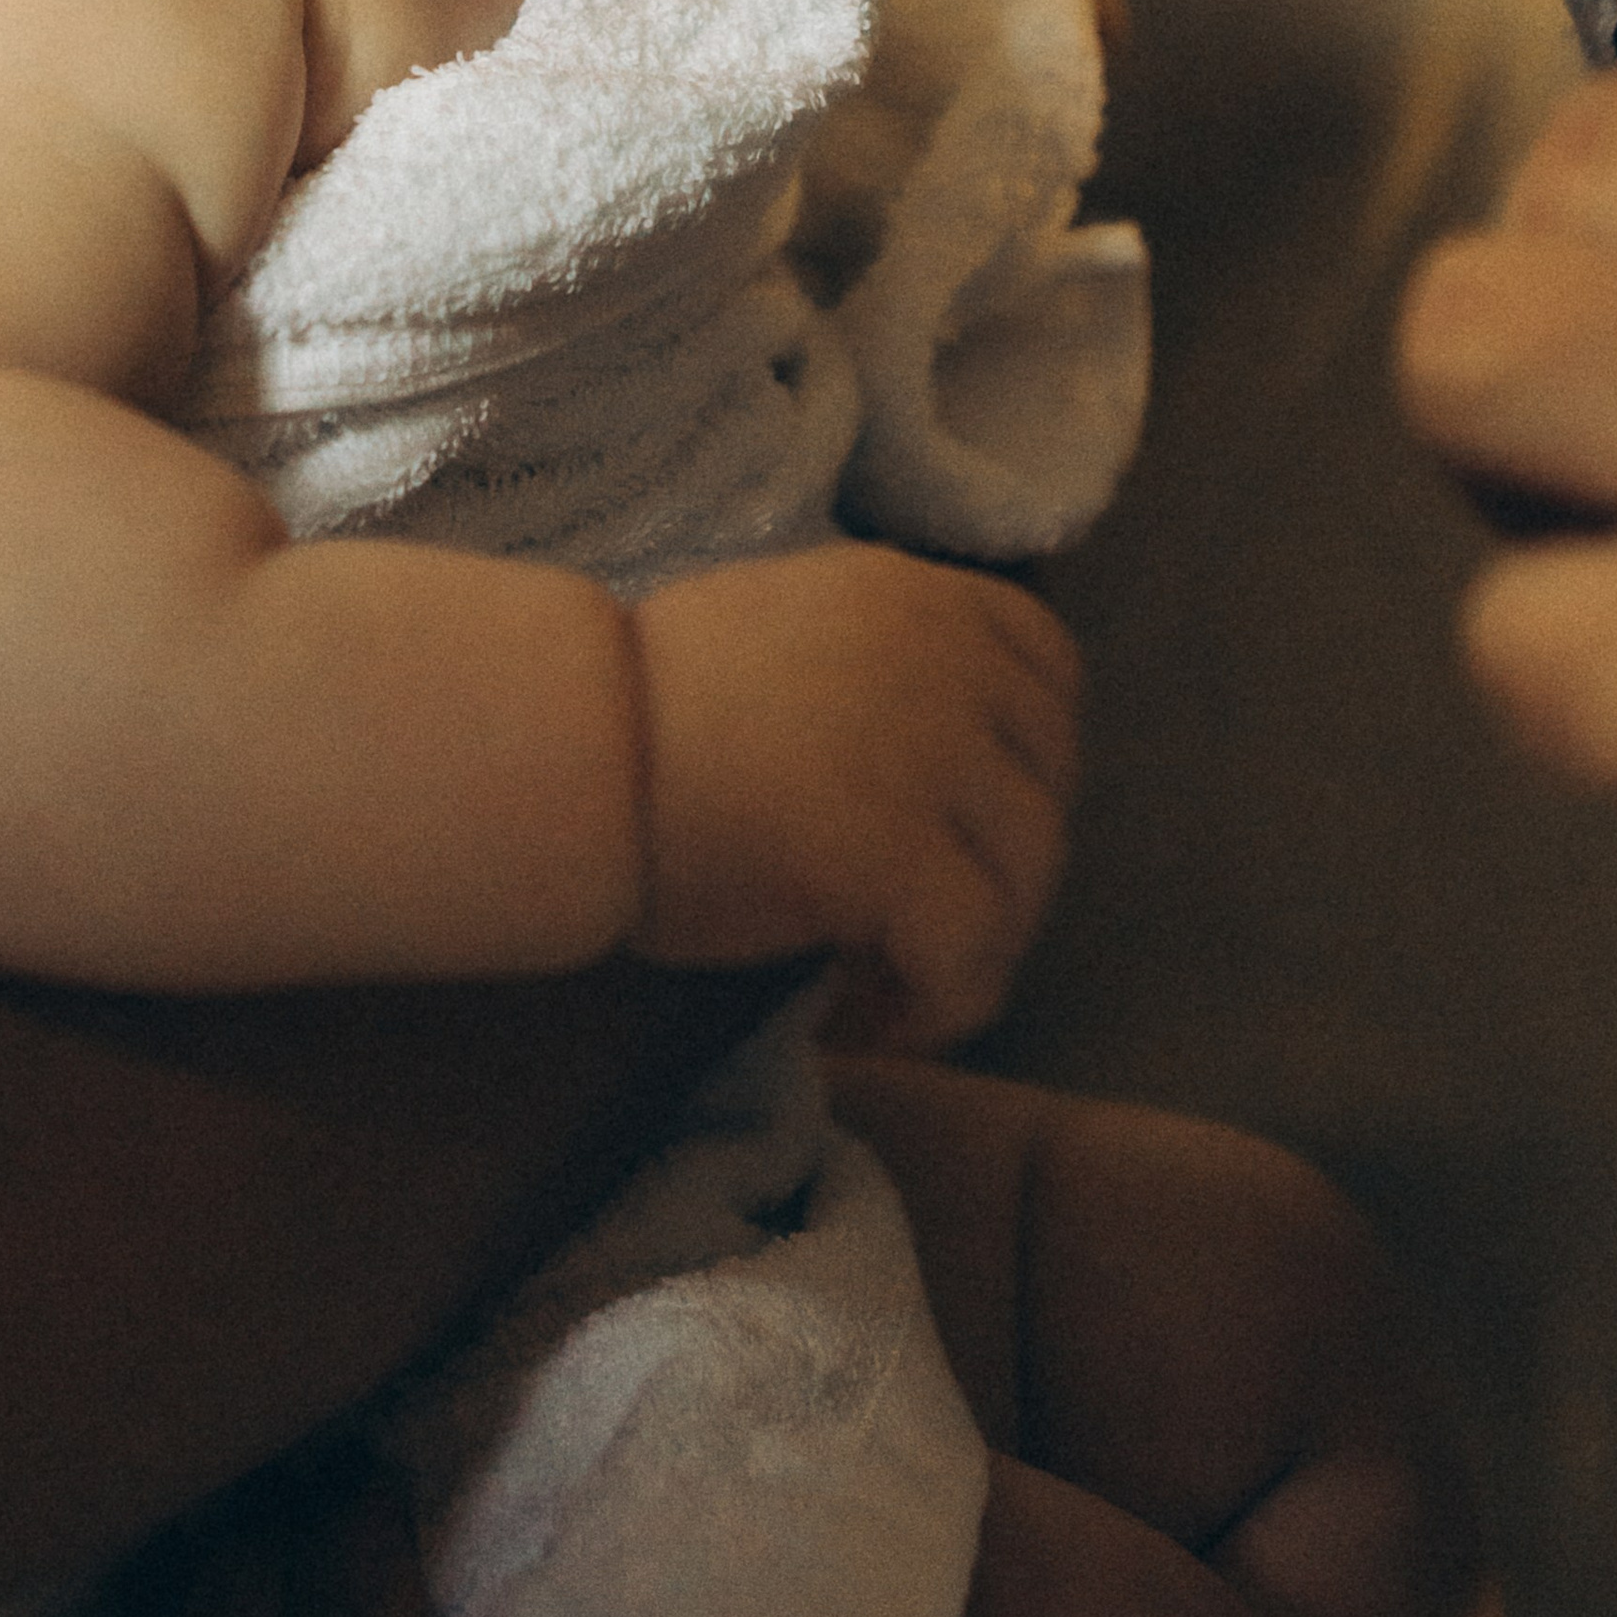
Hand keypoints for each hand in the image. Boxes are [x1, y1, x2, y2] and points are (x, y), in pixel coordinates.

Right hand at [631, 543, 1080, 1046]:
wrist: (565, 750)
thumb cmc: (636, 707)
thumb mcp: (792, 630)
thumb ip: (882, 667)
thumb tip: (944, 763)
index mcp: (920, 596)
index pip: (1051, 671)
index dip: (1029, 763)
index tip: (970, 828)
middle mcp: (949, 663)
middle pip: (1046, 792)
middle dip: (997, 876)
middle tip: (913, 935)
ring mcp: (936, 758)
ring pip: (1022, 886)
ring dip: (968, 953)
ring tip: (882, 988)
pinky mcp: (903, 857)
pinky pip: (969, 962)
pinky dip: (933, 1010)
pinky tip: (863, 1021)